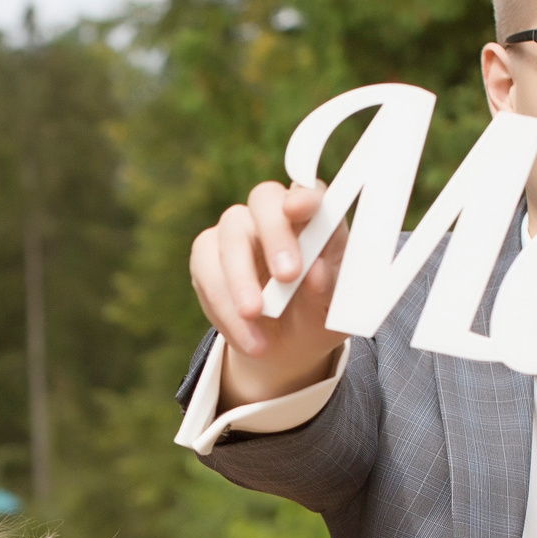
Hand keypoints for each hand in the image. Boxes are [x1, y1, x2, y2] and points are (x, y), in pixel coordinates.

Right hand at [188, 179, 349, 404]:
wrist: (285, 345)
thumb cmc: (315, 315)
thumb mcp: (330, 312)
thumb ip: (326, 291)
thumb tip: (315, 274)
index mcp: (314, 219)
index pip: (309, 191)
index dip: (304, 196)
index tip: (299, 210)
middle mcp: (273, 214)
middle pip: (264, 201)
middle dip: (275, 237)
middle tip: (288, 277)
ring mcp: (237, 231)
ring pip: (230, 236)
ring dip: (241, 280)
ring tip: (254, 317)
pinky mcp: (207, 255)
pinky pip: (206, 269)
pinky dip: (222, 304)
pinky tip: (242, 334)